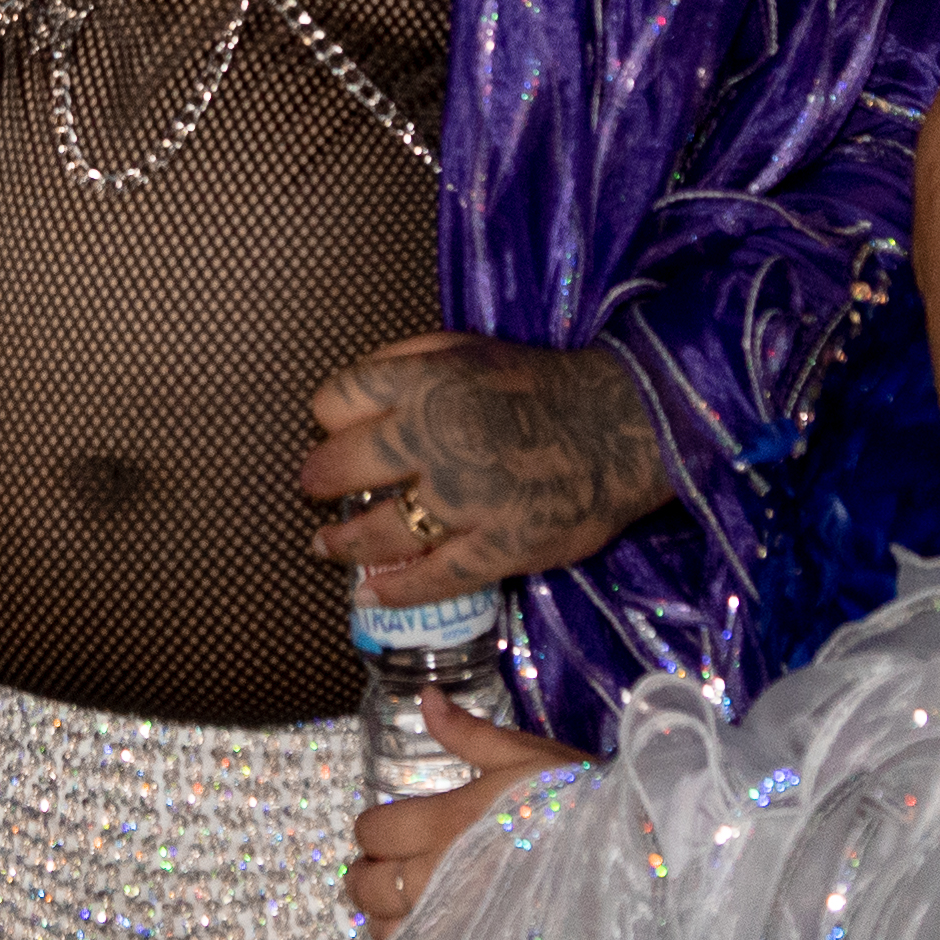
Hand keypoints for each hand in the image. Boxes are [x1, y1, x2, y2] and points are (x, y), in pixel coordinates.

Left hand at [302, 332, 670, 605]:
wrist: (623, 423)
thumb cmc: (538, 384)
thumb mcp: (465, 345)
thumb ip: (403, 361)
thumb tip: (345, 398)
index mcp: (426, 382)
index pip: (336, 401)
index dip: (327, 419)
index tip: (331, 432)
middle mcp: (437, 438)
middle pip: (343, 466)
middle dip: (320, 481)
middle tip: (315, 490)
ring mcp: (468, 498)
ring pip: (380, 531)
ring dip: (343, 544)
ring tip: (325, 547)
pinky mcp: (500, 546)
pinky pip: (435, 578)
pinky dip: (397, 591)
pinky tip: (370, 594)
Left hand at [343, 694, 589, 939]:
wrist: (629, 863)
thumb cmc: (580, 804)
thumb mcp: (525, 757)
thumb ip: (467, 733)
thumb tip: (426, 698)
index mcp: (443, 823)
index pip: (373, 832)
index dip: (375, 829)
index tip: (392, 828)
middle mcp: (436, 878)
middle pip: (367, 887)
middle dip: (368, 876)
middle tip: (389, 869)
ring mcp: (452, 926)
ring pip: (385, 932)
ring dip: (385, 917)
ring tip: (406, 908)